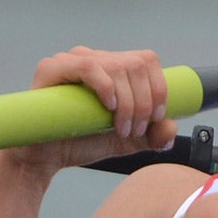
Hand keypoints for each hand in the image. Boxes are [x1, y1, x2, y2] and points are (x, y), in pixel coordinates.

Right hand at [7, 46, 176, 175]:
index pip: (147, 60)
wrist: (44, 160)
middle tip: (134, 130)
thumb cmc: (81, 143)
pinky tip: (108, 108)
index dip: (159, 88)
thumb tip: (173, 128)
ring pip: (118, 66)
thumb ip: (151, 136)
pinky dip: (105, 87)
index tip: (156, 118)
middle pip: (137, 64)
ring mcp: (71, 60)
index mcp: (111, 67)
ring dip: (128, 102)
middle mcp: (93, 58)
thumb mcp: (125, 141)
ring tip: (120, 128)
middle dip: (144, 102)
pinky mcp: (51, 69)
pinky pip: (87, 66)